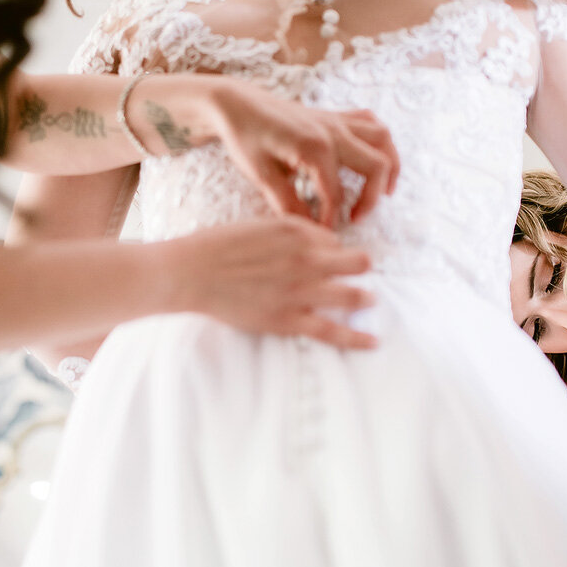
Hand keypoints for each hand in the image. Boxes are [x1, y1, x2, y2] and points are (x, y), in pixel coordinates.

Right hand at [170, 215, 376, 348]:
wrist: (192, 271)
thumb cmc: (219, 245)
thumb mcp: (259, 225)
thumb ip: (291, 232)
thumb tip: (316, 243)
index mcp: (298, 232)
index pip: (334, 241)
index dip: (331, 250)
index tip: (324, 259)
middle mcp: (307, 259)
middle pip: (356, 262)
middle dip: (360, 267)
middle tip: (361, 274)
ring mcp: (301, 291)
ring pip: (352, 295)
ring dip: (364, 297)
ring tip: (371, 301)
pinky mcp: (289, 320)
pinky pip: (332, 331)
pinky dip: (357, 338)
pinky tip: (373, 341)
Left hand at [208, 80, 399, 225]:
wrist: (238, 104)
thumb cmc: (245, 137)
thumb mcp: (261, 175)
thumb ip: (286, 203)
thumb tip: (307, 229)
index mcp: (314, 147)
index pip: (336, 193)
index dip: (332, 218)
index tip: (323, 233)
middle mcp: (333, 130)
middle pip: (376, 165)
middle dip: (372, 197)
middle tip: (356, 218)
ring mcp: (336, 120)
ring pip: (382, 139)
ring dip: (389, 165)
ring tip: (384, 191)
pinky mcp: (334, 115)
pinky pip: (369, 122)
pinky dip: (378, 141)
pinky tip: (373, 159)